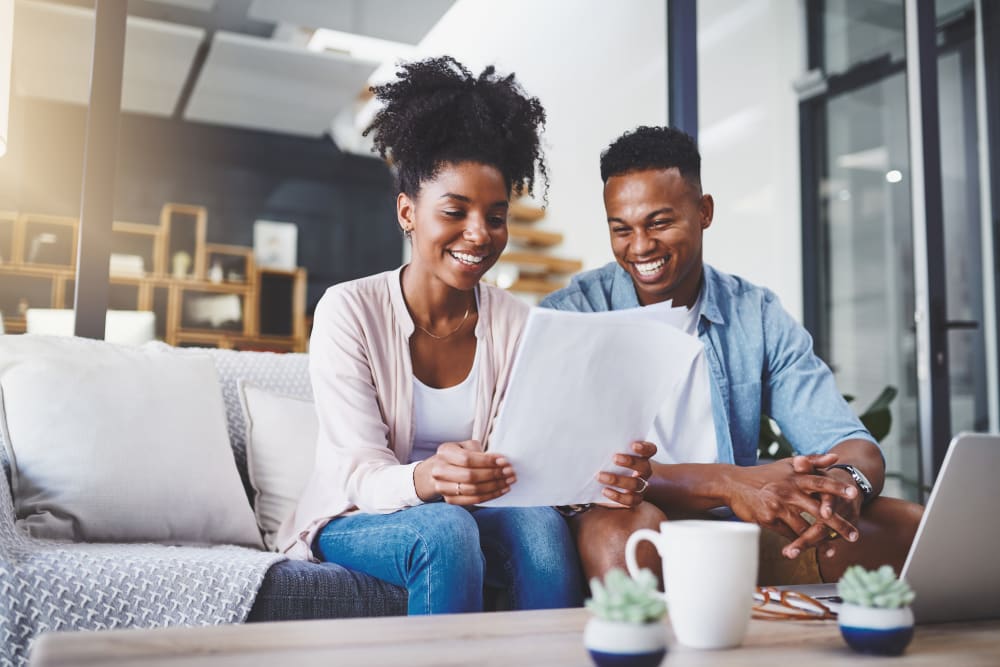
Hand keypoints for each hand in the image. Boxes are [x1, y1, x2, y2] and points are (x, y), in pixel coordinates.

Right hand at [414, 440, 514, 505]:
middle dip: (493, 475)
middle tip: (509, 472)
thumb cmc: (456, 456)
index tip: (504, 461)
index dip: (487, 461)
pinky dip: (489, 496)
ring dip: (494, 486)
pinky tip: (501, 490)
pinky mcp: (449, 499)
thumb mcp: (464, 446)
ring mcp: (442, 487)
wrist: (437, 471)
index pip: (467, 459)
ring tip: (508, 481)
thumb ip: (479, 450)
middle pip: (470, 476)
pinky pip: (473, 501)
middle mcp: (440, 470)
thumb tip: (499, 460)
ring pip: (472, 490)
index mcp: (445, 452)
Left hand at [595, 441, 655, 507]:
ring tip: (600, 476)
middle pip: (645, 467)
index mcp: (641, 457)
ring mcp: (640, 486)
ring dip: (618, 480)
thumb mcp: (609, 454)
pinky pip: (630, 500)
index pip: (650, 450)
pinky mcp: (633, 499)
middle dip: (631, 462)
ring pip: (637, 484)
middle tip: (615, 458)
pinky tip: (605, 490)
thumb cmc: (608, 463)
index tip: (633, 445)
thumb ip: (607, 448)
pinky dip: (618, 496)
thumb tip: (593, 439)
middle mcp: (643, 472)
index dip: (645, 448)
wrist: (606, 483)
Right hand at [724, 454, 858, 551]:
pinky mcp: (769, 520)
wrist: (734, 484)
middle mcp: (788, 491)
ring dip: (821, 541)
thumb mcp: (787, 464)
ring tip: (834, 549)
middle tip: (854, 535)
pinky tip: (809, 549)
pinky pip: (789, 534)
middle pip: (818, 510)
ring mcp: (778, 506)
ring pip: (805, 528)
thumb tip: (835, 457)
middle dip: (838, 524)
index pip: (820, 482)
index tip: (855, 493)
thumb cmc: (764, 475)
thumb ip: (812, 460)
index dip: (837, 487)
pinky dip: (800, 543)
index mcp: (795, 477)